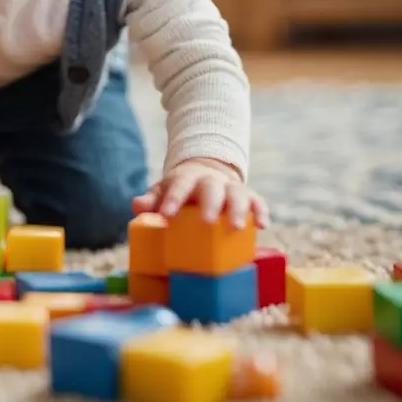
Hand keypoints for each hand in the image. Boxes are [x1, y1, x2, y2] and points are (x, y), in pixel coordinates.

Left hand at [132, 158, 268, 228]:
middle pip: (212, 187)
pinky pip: (257, 200)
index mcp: (186, 178)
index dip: (173, 200)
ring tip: (237, 227)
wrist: (205, 174)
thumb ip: (152, 200)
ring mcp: (230, 187)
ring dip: (239, 209)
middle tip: (207, 222)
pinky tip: (263, 225)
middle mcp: (210, 180)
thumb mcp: (163, 191)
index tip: (166, 216)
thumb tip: (138, 206)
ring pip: (238, 193)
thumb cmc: (180, 190)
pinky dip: (261, 211)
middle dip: (211, 204)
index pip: (179, 187)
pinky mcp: (248, 195)